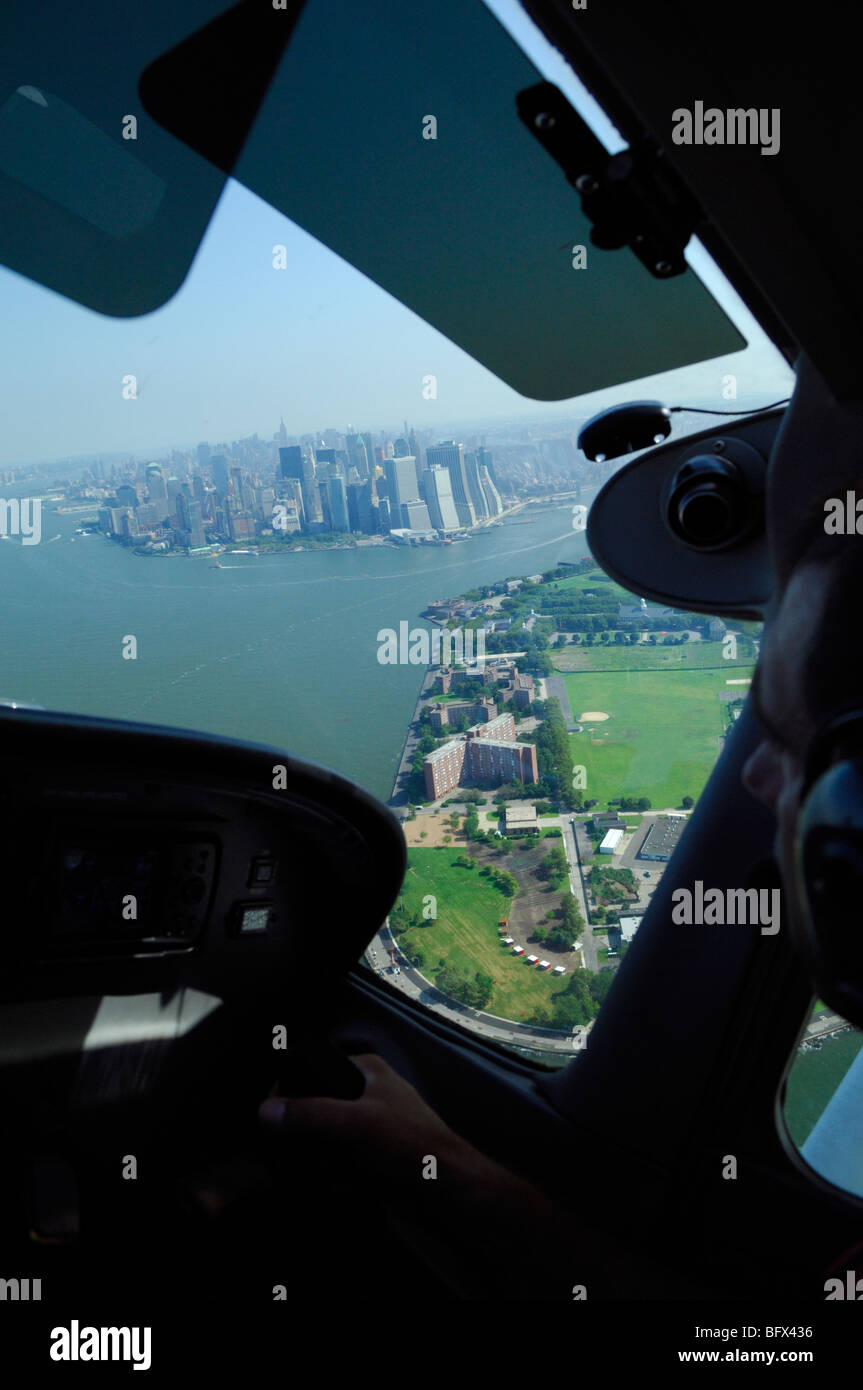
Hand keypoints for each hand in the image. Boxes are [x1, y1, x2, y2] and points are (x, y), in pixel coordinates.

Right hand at [258, 1052, 474, 1187]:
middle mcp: (369, 1093)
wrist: (449, 1189)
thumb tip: (265, 1111)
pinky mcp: (374, 1156)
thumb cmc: (410, 1144)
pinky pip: (339, 1162)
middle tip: (286, 1151)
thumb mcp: (356, 1123)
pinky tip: (333, 1186)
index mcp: (368, 1071)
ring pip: (326, 1138)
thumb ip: (310, 1114)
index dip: (290, 1088)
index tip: (270, 1114)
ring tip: (311, 1173)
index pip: (316, 1067)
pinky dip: (332, 1175)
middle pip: (318, 1106)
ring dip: (317, 1158)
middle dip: (304, 1133)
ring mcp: (372, 1127)